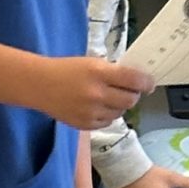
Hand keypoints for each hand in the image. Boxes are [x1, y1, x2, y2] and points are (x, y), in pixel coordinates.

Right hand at [37, 56, 154, 131]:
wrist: (39, 85)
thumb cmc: (66, 69)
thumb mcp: (91, 62)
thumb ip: (113, 72)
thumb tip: (137, 81)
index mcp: (99, 73)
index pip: (134, 80)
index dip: (146, 83)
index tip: (149, 83)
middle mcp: (97, 94)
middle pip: (130, 100)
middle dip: (133, 95)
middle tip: (128, 90)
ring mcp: (91, 112)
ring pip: (120, 112)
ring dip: (119, 105)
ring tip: (108, 97)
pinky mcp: (85, 125)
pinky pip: (108, 122)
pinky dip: (107, 115)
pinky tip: (97, 106)